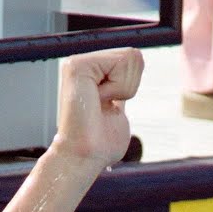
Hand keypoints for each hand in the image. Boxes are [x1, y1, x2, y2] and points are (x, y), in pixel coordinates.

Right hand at [51, 48, 143, 170]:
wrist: (85, 156)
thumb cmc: (101, 143)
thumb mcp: (118, 109)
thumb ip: (122, 91)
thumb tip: (131, 83)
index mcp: (92, 72)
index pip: (134, 59)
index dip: (131, 87)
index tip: (108, 108)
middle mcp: (83, 63)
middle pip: (134, 55)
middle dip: (130, 86)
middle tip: (105, 107)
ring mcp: (78, 62)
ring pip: (130, 57)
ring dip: (123, 89)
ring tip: (100, 105)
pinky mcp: (77, 66)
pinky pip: (121, 62)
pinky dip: (118, 88)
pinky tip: (98, 101)